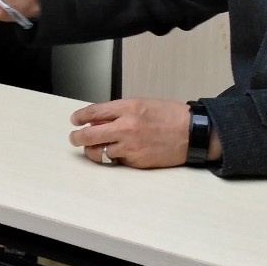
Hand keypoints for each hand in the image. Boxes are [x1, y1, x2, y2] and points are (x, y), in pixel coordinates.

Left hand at [69, 98, 219, 168]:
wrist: (191, 133)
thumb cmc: (169, 116)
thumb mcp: (143, 104)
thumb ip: (120, 111)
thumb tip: (99, 119)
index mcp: (127, 108)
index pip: (93, 112)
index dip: (80, 116)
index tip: (75, 119)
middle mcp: (125, 127)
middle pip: (89, 135)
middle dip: (77, 137)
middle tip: (75, 137)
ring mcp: (130, 146)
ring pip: (99, 152)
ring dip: (93, 150)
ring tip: (94, 148)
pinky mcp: (135, 162)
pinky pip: (116, 160)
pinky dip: (114, 157)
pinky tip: (118, 152)